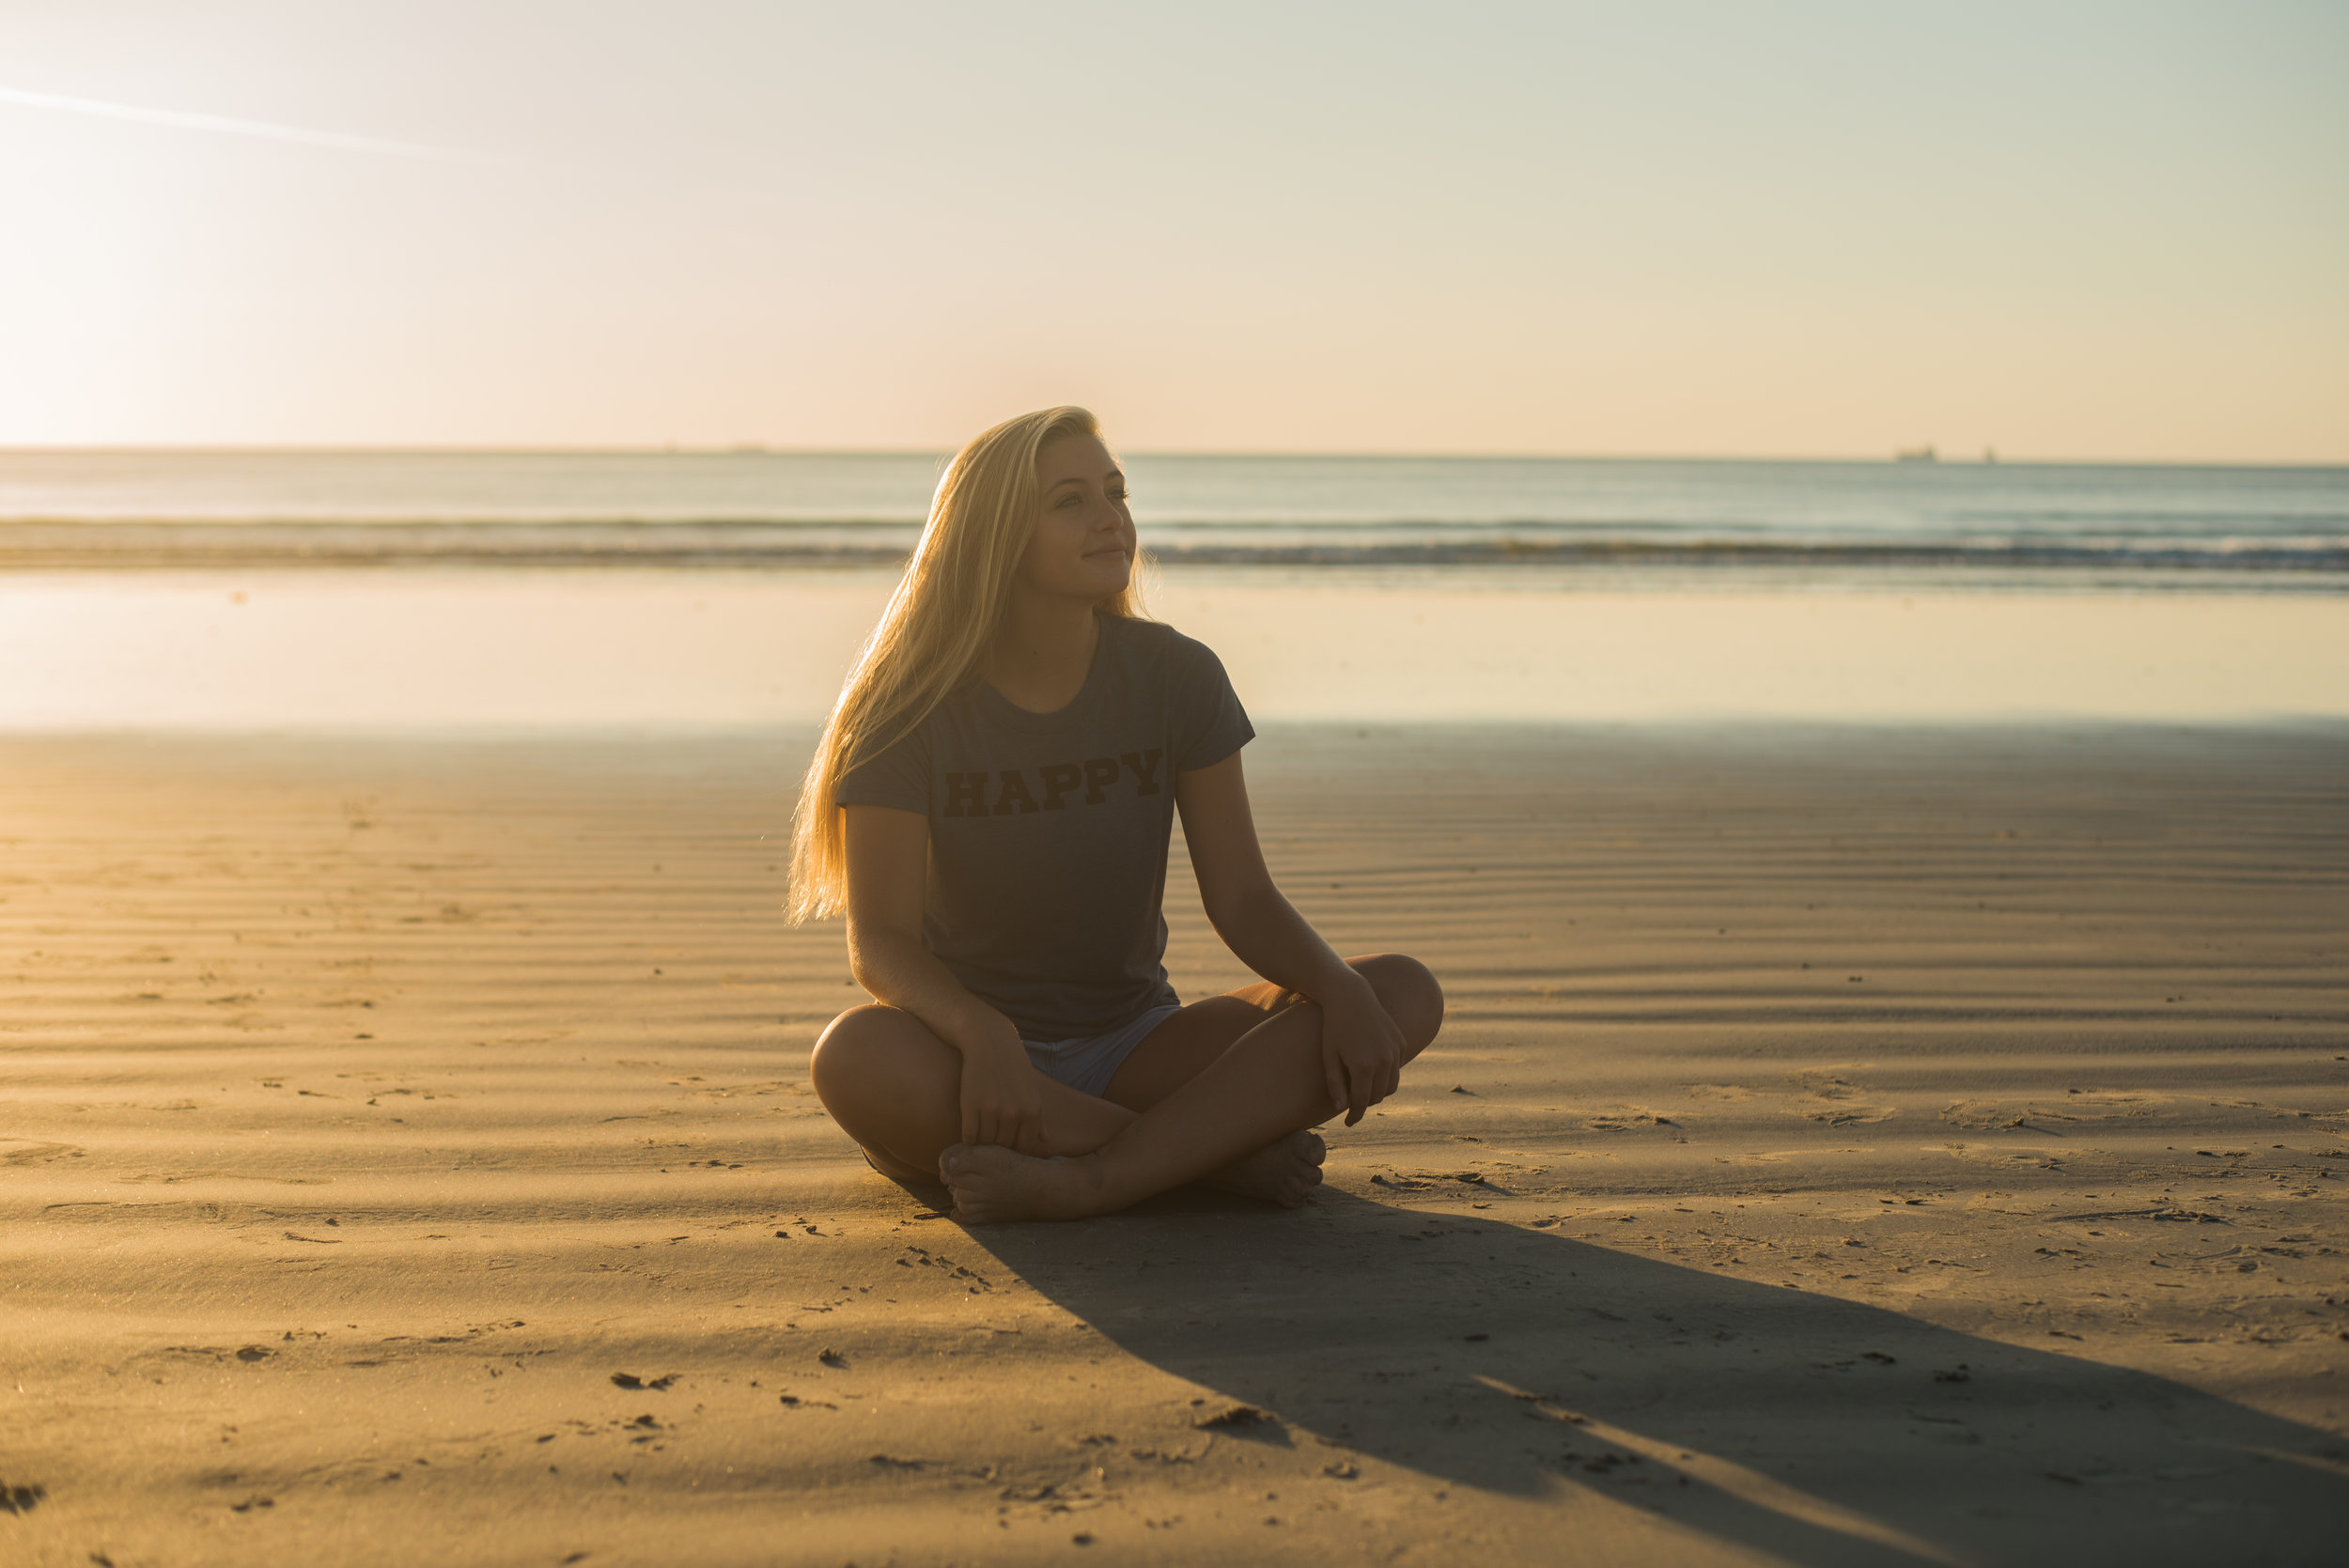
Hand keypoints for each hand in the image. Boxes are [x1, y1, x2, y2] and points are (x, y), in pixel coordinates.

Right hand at [957, 1026, 1048, 1151]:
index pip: (1024, 1145)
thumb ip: (1040, 1117)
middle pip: (1004, 1145)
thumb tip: (1047, 1140)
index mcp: (1032, 1110)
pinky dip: (968, 1138)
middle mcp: (1014, 1113)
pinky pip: (969, 1136)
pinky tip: (970, 1129)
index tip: (1008, 1139)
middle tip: (992, 1134)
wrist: (989, 1041)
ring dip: (982, 1141)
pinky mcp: (970, 1106)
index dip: (1015, 1145)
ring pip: (986, 1142)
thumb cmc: (1014, 1065)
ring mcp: (991, 1111)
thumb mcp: (1033, 1089)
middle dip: (998, 1143)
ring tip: (981, 1130)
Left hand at [1319, 974, 1405, 1127]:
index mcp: (1363, 1066)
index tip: (1348, 1123)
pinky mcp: (1400, 1042)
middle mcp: (1383, 1060)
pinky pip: (1396, 1068)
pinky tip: (1372, 1071)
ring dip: (1378, 1092)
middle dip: (1364, 1103)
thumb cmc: (1333, 1027)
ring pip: (1391, 1086)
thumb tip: (1341, 1108)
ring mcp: (1395, 1050)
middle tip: (1351, 1103)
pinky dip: (1386, 1075)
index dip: (1354, 1116)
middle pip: (1377, 1096)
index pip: (1361, 1102)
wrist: (1350, 995)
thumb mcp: (1329, 1056)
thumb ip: (1335, 1084)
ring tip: (1362, 1089)